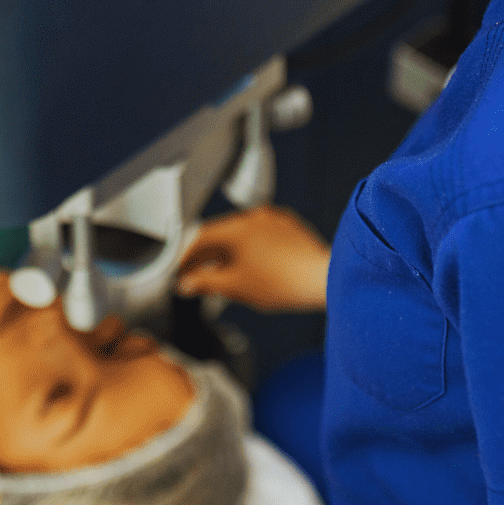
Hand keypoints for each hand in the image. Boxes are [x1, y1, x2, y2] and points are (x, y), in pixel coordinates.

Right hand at [177, 205, 330, 312]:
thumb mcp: (235, 287)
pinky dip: (250, 251)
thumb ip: (205, 283)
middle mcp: (255, 217)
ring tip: (222, 277)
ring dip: (228, 255)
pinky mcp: (291, 229)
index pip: (201, 237)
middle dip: (207, 258)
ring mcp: (275, 221)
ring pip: (242, 236)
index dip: (186, 256)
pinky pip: (262, 237)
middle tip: (197, 277)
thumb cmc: (283, 283)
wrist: (323, 280)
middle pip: (221, 235)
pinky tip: (250, 269)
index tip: (180, 271)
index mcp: (237, 227)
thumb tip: (187, 283)